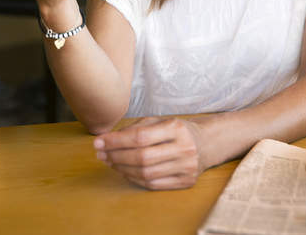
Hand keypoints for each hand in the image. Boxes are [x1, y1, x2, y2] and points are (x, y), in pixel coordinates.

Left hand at [93, 116, 207, 189]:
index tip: (98, 141)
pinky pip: (153, 184)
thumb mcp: (160, 121)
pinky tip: (124, 171)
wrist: (206, 143)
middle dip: (116, 156)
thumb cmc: (177, 130)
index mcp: (176, 128)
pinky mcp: (185, 182)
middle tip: (100, 154)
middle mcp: (183, 148)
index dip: (116, 141)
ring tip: (109, 162)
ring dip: (122, 169)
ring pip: (146, 173)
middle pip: (142, 157)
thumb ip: (136, 127)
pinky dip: (135, 178)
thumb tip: (108, 138)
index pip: (140, 137)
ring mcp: (186, 167)